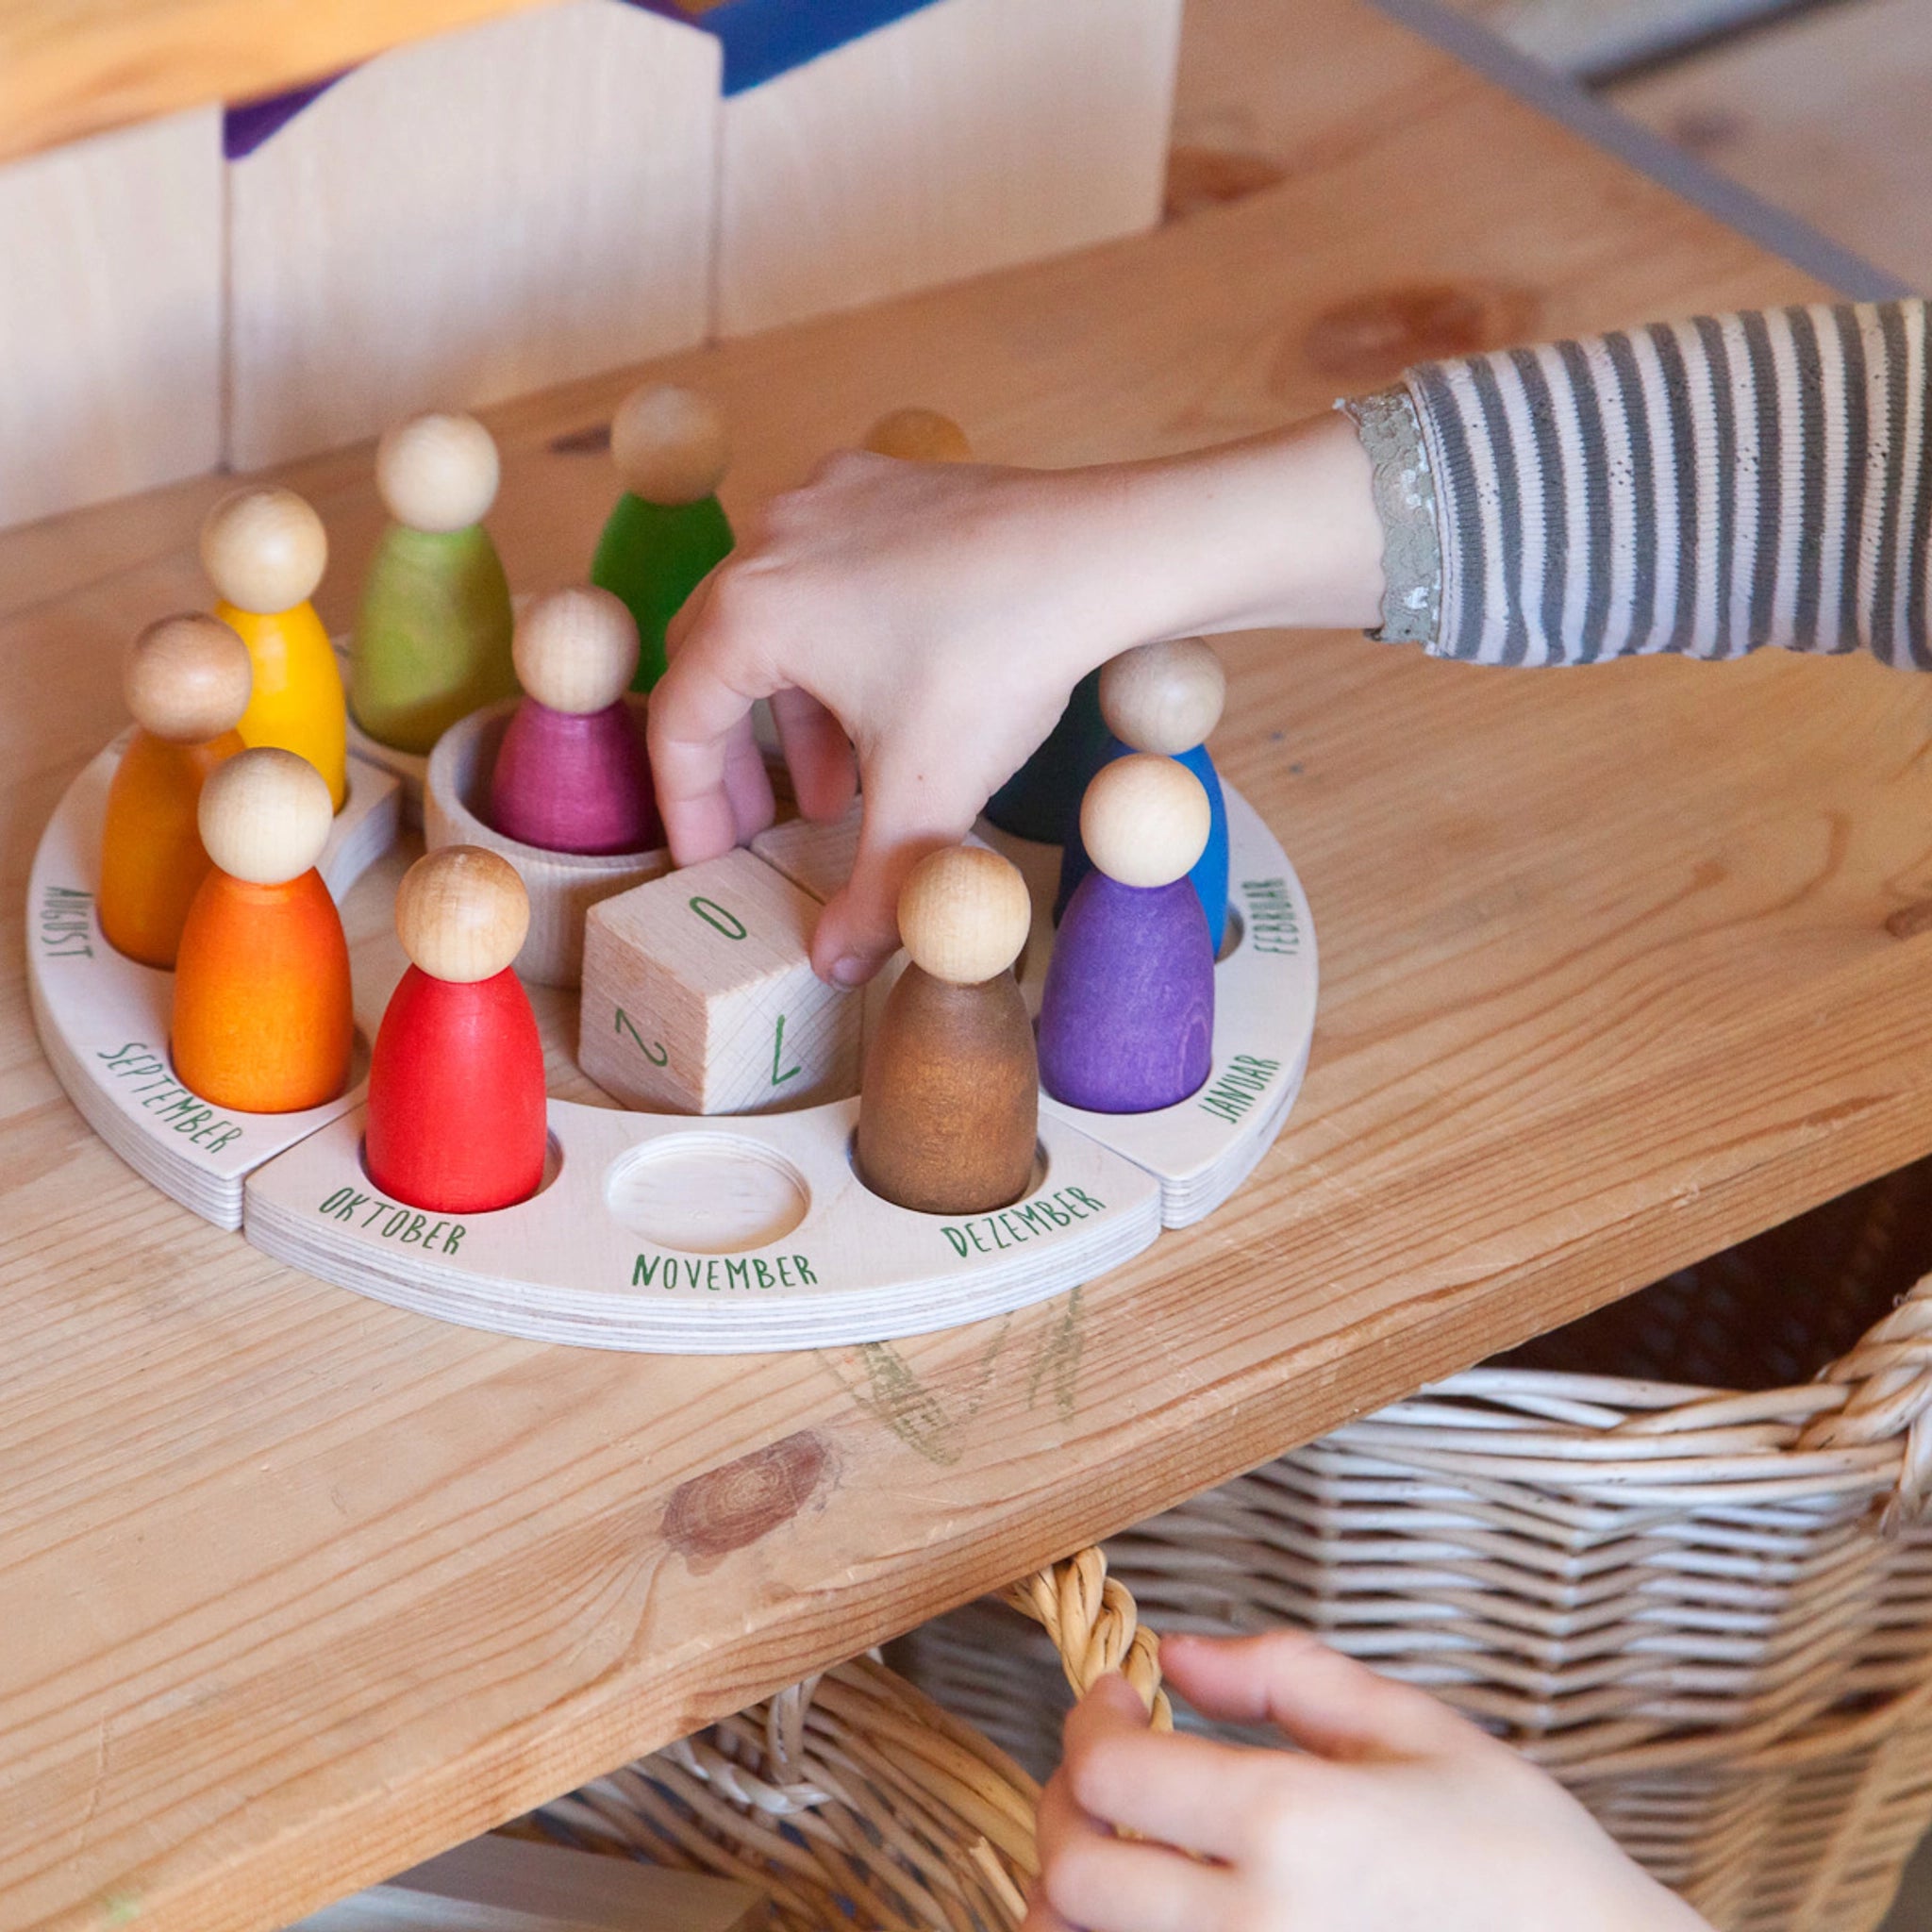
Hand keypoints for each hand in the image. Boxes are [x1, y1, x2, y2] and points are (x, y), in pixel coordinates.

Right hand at [648, 416, 1382, 985]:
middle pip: (712, 665)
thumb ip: (875, 891)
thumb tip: (837, 964)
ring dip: (793, 712)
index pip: (678, 722)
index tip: (711, 860)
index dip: (688, 807)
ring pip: (773, 622)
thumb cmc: (1002, 657)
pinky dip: (836, 650)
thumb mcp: (929, 794)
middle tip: (759, 828)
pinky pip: (825, 578)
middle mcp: (768, 542)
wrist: (1108, 553)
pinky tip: (888, 704)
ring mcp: (823, 500)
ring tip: (836, 788)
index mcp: (750, 612)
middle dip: (732, 760)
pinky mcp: (880, 484)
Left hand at [1024, 1633, 1709, 1931]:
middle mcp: (1256, 1928)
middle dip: (1066, 1810)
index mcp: (1292, 1824)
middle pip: (1072, 1876)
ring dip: (1075, 1898)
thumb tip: (1180, 1651)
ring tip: (1123, 1852)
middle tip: (1107, 1776)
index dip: (1089, 1724)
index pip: (1110, 1775)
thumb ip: (1284, 1675)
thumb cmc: (1528, 1865)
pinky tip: (1159, 1912)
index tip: (1118, 1702)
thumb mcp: (1417, 1732)